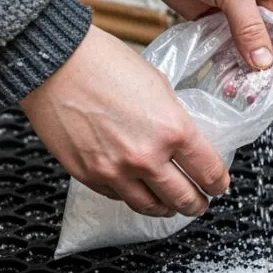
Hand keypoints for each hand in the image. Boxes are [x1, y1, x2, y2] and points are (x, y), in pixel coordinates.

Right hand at [20, 27, 229, 216]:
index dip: (219, 183)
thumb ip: (173, 118)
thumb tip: (182, 138)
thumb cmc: (104, 63)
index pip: (209, 172)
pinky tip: (138, 190)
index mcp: (173, 130)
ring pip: (150, 206)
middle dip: (197, 204)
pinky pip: (118, 196)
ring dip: (166, 209)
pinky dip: (133, 196)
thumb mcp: (158, 85)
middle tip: (201, 203)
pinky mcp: (88, 175)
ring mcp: (115, 171)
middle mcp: (147, 157)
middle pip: (183, 199)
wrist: (53, 63)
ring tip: (172, 206)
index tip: (219, 185)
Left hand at [121, 0, 272, 86]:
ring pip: (258, 52)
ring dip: (252, 74)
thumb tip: (265, 64)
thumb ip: (249, 28)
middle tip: (265, 91)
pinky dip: (231, 68)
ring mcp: (244, 14)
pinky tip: (226, 81)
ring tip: (242, 92)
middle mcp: (269, 1)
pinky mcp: (220, 22)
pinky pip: (232, 52)